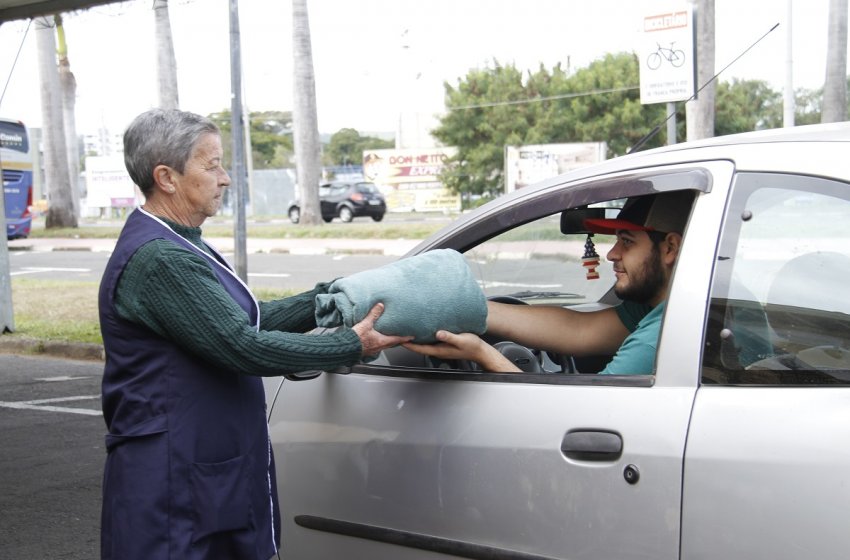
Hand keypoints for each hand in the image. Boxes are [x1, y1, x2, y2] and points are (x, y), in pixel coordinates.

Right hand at [352, 303, 413, 356]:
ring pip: (385, 345)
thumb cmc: (356, 339)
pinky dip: (380, 342)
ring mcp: (373, 350)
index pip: (398, 339)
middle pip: (392, 343)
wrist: (346, 348)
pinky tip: (376, 339)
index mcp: (382, 341)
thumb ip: (374, 314)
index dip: (405, 338)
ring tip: (390, 336)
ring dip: (389, 341)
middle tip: (403, 337)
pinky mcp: (367, 350)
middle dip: (398, 340)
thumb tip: (380, 306)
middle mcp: (379, 347)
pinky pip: (377, 346)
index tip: (412, 337)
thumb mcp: (366, 324)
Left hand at [404, 330, 519, 371]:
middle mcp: (437, 348)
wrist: (480, 350)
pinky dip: (422, 334)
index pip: (419, 348)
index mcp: (439, 350)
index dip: (408, 344)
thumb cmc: (472, 346)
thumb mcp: (462, 340)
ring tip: (405, 328)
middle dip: (407, 340)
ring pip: (423, 342)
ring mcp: (440, 346)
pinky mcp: (443, 341)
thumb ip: (450, 337)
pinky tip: (420, 327)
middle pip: (418, 345)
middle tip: (397, 331)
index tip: (398, 338)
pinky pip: (429, 338)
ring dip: (414, 336)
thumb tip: (438, 333)